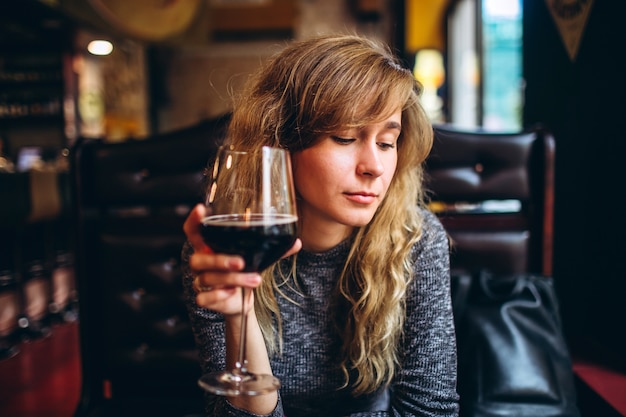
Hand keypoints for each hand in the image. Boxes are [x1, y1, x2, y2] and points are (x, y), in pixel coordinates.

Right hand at [183, 204, 300, 315]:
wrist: (241, 300)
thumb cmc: (244, 271)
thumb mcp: (258, 258)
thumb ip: (275, 250)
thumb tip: (296, 242)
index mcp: (210, 246)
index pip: (194, 230)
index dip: (194, 219)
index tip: (201, 209)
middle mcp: (202, 261)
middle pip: (199, 258)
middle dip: (220, 260)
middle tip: (241, 262)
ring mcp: (201, 280)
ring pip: (208, 278)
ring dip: (233, 279)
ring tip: (255, 280)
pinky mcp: (205, 298)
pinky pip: (205, 297)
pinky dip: (219, 295)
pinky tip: (233, 293)